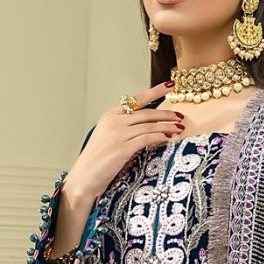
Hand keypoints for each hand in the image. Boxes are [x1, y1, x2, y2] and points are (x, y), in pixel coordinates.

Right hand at [64, 79, 186, 205]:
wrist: (84, 177)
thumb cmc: (96, 161)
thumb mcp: (108, 137)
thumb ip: (124, 128)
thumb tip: (147, 125)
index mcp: (110, 115)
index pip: (136, 99)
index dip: (155, 92)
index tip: (169, 86)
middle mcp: (114, 121)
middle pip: (146, 113)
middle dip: (166, 113)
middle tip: (179, 115)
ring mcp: (118, 134)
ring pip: (149, 125)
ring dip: (167, 126)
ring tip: (179, 127)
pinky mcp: (123, 148)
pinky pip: (147, 138)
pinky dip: (160, 137)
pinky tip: (169, 138)